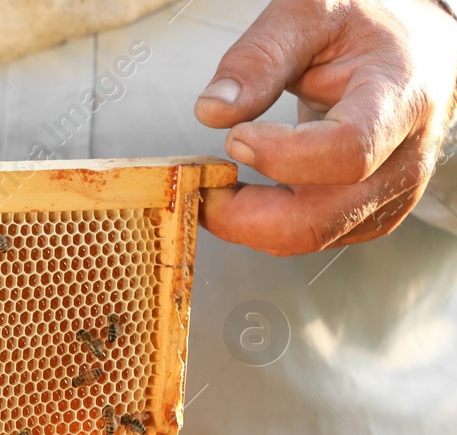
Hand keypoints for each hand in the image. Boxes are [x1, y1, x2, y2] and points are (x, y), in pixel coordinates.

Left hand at [195, 0, 456, 254]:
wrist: (411, 48)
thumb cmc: (364, 25)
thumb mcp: (310, 12)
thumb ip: (260, 57)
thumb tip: (211, 111)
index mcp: (400, 99)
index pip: (347, 152)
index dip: (282, 157)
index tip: (235, 137)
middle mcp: (405, 158)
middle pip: (320, 219)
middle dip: (245, 215)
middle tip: (200, 184)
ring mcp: (391, 193)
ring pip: (309, 236)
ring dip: (250, 222)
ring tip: (218, 182)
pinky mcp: (372, 213)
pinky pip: (311, 236)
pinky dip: (267, 224)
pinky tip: (247, 192)